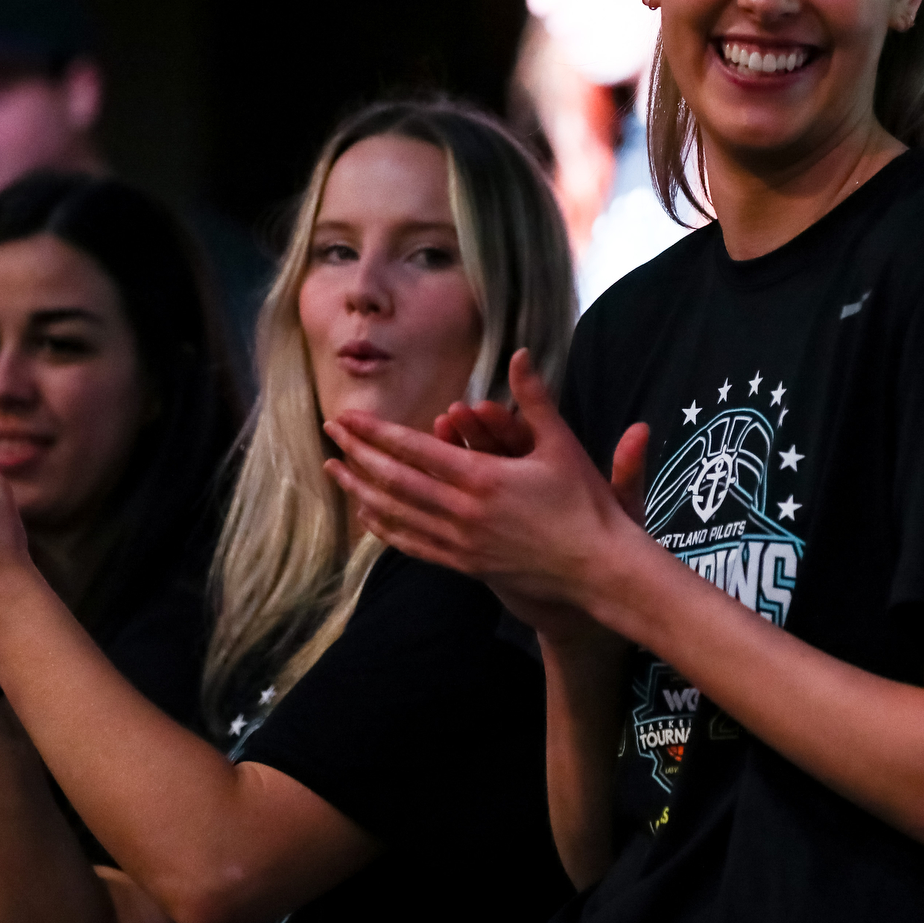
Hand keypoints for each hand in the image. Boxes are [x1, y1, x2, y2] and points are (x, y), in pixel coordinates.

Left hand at [323, 350, 649, 642]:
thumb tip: (521, 354)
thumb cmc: (583, 504)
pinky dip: (385, 528)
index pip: (415, 451)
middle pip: (395, 480)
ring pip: (397, 515)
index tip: (347, 417)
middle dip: (358, 454)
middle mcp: (463, 512)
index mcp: (482, 479)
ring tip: (333, 471)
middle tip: (328, 433)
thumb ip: (535, 398)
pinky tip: (368, 517)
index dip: (377, 432)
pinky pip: (414, 545)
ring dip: (361, 490)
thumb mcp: (562, 444)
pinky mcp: (466, 565)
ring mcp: (461, 542)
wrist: (595, 568)